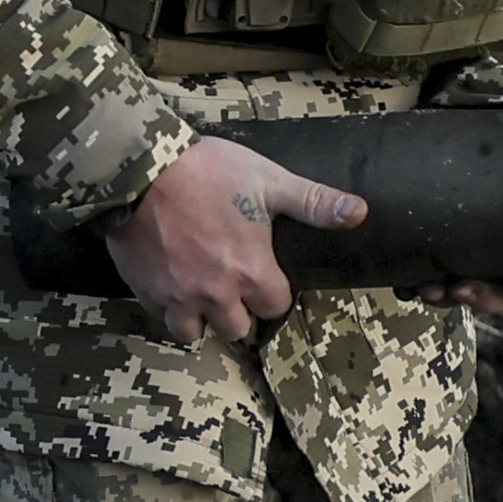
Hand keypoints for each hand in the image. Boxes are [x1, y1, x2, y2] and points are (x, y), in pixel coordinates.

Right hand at [102, 135, 366, 345]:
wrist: (141, 169)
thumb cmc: (208, 172)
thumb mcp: (268, 181)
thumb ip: (314, 203)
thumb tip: (360, 213)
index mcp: (251, 272)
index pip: (275, 306)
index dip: (272, 292)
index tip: (264, 276)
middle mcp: (217, 294)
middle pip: (237, 329)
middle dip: (239, 313)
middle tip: (233, 288)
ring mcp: (178, 297)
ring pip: (195, 332)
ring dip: (202, 319)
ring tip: (202, 295)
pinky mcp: (146, 291)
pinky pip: (161, 316)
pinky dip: (168, 306)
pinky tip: (171, 284)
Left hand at [425, 84, 502, 310]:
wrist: (482, 147)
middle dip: (483, 297)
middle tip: (461, 288)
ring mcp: (475, 264)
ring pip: (465, 295)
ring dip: (448, 296)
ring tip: (428, 288)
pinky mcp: (442, 258)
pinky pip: (431, 284)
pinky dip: (418, 286)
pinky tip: (405, 282)